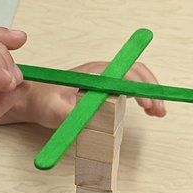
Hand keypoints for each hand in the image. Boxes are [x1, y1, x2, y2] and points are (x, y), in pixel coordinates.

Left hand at [0, 58, 166, 128]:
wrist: (32, 98)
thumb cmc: (42, 102)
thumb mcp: (54, 112)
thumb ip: (71, 116)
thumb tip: (90, 121)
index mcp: (93, 73)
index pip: (126, 74)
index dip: (142, 89)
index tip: (150, 106)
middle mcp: (101, 71)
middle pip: (135, 73)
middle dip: (151, 91)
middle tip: (160, 112)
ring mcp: (102, 77)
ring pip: (134, 77)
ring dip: (149, 91)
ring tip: (157, 112)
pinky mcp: (102, 86)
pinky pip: (126, 84)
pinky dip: (141, 94)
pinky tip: (145, 107)